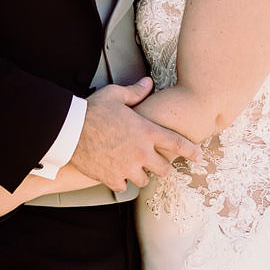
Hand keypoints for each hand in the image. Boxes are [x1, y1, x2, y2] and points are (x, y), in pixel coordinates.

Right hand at [70, 77, 203, 192]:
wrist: (69, 130)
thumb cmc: (93, 110)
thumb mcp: (116, 95)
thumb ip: (136, 91)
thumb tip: (148, 82)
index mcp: (146, 131)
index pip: (177, 143)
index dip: (192, 151)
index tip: (200, 157)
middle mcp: (141, 152)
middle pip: (164, 169)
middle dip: (162, 166)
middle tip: (156, 163)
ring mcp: (127, 167)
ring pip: (144, 180)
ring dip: (141, 174)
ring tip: (133, 167)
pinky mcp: (111, 178)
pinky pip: (123, 186)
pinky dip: (121, 181)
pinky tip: (116, 173)